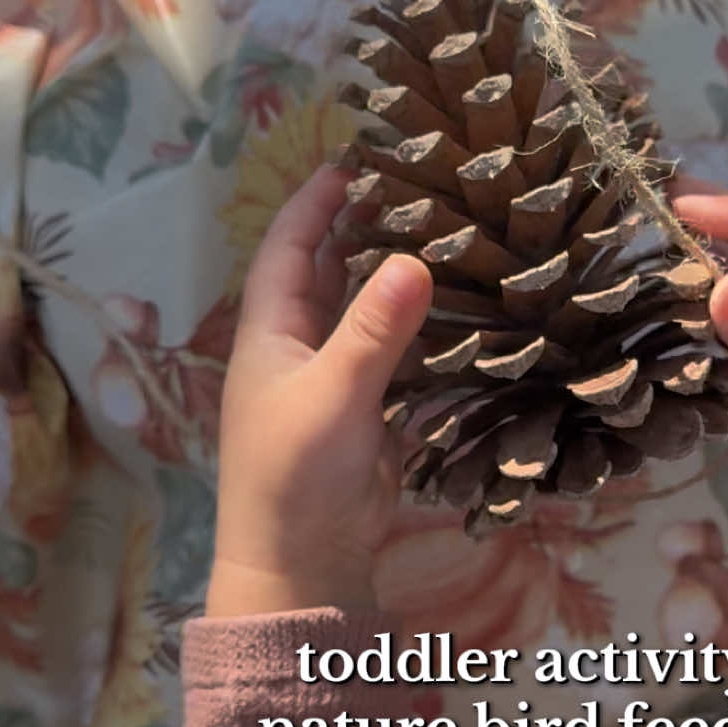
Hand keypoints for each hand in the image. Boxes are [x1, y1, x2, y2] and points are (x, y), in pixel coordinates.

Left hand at [207, 166, 431, 618]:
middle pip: (326, 275)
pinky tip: (457, 310)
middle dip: (360, 232)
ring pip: (363, 316)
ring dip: (393, 280)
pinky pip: (393, 359)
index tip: (350, 163)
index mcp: (270, 335)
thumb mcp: (333, 395)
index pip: (289, 251)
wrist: (301, 563)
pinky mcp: (366, 416)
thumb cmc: (296, 475)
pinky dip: (419, 333)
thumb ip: (374, 330)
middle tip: (411, 190)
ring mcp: (332, 383)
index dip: (314, 205)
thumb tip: (415, 259)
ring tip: (441, 235)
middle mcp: (298, 350)